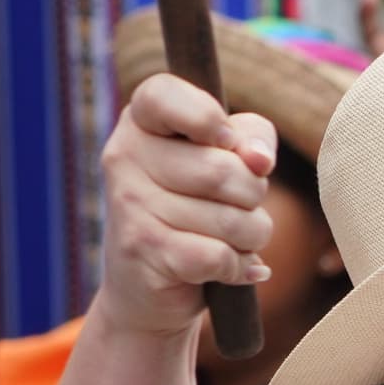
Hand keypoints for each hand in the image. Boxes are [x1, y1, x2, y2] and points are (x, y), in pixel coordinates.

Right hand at [95, 74, 275, 339]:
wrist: (146, 289)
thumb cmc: (195, 207)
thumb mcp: (225, 158)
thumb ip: (250, 138)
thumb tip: (258, 160)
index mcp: (140, 121)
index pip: (164, 95)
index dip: (207, 117)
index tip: (225, 142)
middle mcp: (125, 157)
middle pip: (223, 169)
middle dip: (253, 195)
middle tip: (240, 206)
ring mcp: (130, 206)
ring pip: (231, 218)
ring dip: (252, 236)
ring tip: (233, 240)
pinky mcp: (145, 251)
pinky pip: (220, 255)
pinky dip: (240, 267)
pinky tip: (231, 268)